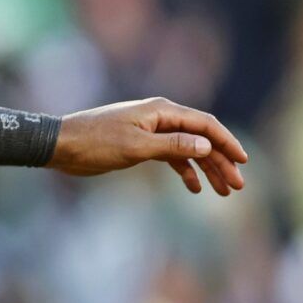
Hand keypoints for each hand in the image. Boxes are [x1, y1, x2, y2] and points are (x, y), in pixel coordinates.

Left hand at [50, 97, 248, 194]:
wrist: (59, 145)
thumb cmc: (94, 142)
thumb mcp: (135, 146)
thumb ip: (171, 145)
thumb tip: (206, 144)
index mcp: (161, 111)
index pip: (205, 124)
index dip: (227, 142)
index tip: (243, 162)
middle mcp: (159, 117)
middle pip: (200, 138)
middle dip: (221, 161)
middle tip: (238, 186)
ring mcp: (150, 131)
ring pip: (188, 149)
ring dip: (206, 168)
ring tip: (223, 191)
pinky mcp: (139, 145)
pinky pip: (170, 156)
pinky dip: (183, 170)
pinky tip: (194, 188)